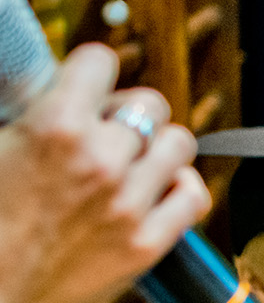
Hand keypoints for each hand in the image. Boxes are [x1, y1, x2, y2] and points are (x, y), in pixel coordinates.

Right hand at [0, 44, 208, 302]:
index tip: (86, 88)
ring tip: (133, 164)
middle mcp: (100, 159)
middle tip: (108, 134)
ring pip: (180, 143)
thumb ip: (30, 109)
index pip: (102, 60)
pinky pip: (195, 194)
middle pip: (151, 102)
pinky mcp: (149, 242)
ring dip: (159, 149)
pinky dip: (180, 189)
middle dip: (130, 113)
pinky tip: (156, 193)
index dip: (92, 72)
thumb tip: (54, 80)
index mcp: (54, 125)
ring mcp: (129, 202)